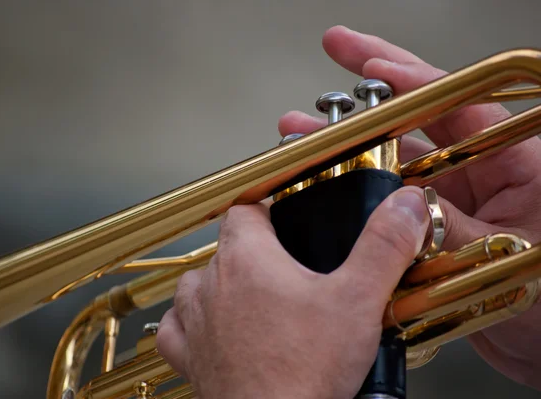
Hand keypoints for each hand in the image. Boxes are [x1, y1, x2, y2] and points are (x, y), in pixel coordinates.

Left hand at [156, 188, 429, 398]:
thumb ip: (382, 247)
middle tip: (284, 266)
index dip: (265, 211)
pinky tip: (211, 328)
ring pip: (197, 284)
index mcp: (247, 259)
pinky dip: (191, 323)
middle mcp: (211, 285)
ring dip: (220, 284)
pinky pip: (177, 328)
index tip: (283, 218)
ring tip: (253, 295)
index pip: (244, 211)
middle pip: (225, 248)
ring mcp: (196, 322)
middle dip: (252, 250)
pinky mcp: (190, 358)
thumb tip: (403, 206)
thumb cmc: (304, 373)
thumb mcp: (358, 301)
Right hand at [278, 26, 540, 388]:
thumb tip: (403, 208)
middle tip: (337, 59)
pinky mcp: (433, 235)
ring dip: (349, 149)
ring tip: (305, 132)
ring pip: (395, 167)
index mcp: (516, 165)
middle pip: (419, 124)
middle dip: (372, 96)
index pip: (459, 106)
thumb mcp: (510, 255)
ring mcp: (454, 206)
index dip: (409, 79)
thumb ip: (453, 228)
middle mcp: (480, 178)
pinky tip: (326, 188)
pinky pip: (389, 209)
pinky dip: (358, 198)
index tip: (370, 64)